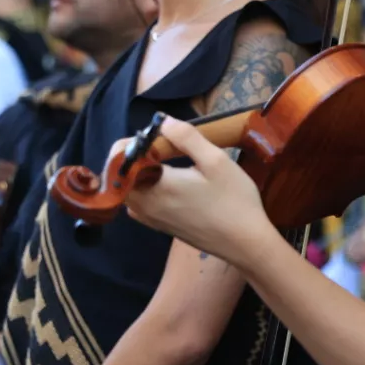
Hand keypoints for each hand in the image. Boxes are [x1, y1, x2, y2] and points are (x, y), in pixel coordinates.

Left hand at [124, 117, 275, 268]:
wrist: (245, 243)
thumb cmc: (233, 200)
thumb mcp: (216, 160)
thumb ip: (186, 137)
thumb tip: (162, 121)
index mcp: (156, 186)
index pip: (120, 160)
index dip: (132, 143)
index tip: (156, 136)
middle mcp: (145, 205)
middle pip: (119, 176)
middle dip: (133, 156)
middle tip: (161, 146)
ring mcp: (150, 219)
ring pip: (128, 190)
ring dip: (138, 172)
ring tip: (164, 162)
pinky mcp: (158, 227)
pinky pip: (138, 203)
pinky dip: (143, 188)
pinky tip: (167, 183)